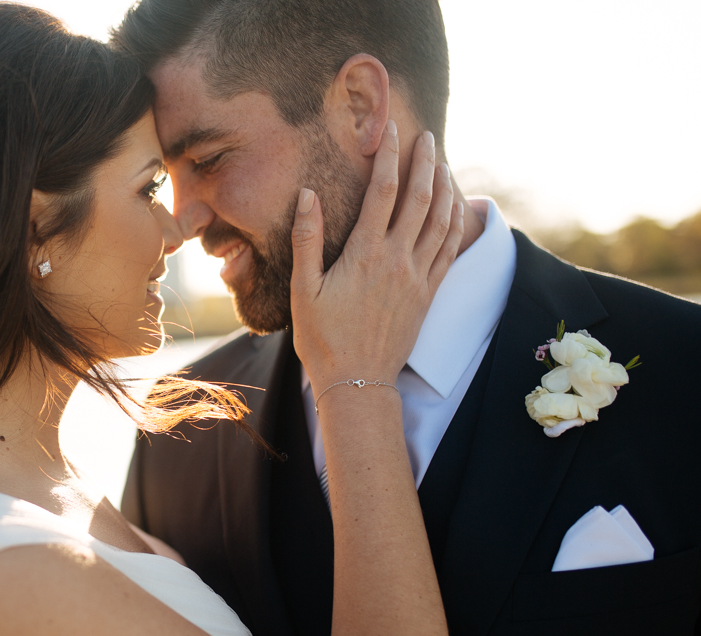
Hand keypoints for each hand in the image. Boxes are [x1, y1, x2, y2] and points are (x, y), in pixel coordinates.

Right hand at [289, 122, 464, 395]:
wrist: (358, 383)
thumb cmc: (323, 339)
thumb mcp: (304, 290)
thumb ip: (306, 239)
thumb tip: (307, 194)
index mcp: (366, 254)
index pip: (383, 192)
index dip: (389, 156)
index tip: (392, 129)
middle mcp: (398, 260)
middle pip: (420, 198)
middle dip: (426, 163)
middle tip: (428, 137)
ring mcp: (418, 277)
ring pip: (441, 221)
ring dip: (445, 188)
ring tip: (444, 164)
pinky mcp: (429, 294)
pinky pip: (449, 249)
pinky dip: (455, 222)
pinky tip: (454, 208)